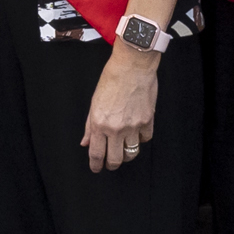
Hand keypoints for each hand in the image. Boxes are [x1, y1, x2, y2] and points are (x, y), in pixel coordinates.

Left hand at [83, 48, 159, 172]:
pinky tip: (136, 134)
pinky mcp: (147, 121)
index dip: (96, 165)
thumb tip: (86, 142)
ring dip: (126, 155)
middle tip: (110, 164)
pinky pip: (145, 139)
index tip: (96, 168)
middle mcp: (116, 128)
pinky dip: (140, 139)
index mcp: (100, 124)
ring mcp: (133, 126)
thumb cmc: (112, 79)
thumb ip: (89, 126)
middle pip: (115, 159)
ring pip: (132, 153)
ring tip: (123, 151)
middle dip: (111, 165)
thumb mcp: (94, 102)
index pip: (96, 153)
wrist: (133, 66)